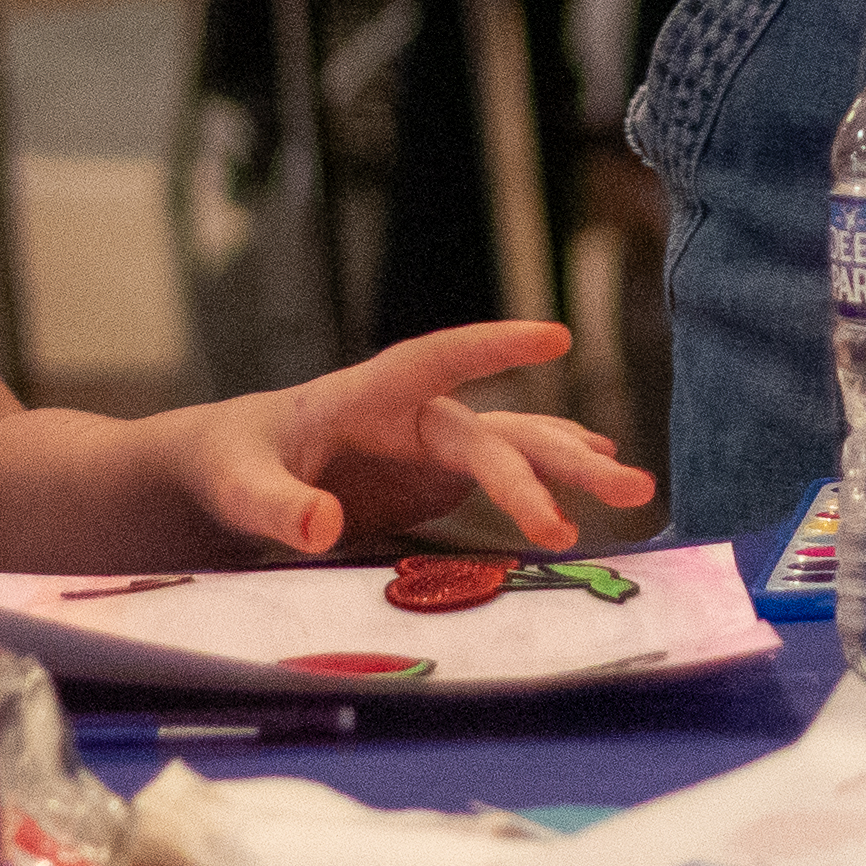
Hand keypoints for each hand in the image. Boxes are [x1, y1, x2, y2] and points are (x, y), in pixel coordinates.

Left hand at [180, 320, 657, 557]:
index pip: (434, 360)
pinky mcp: (434, 478)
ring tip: (638, 489)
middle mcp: (410, 416)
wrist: (229, 471)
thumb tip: (323, 530)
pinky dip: (548, 476)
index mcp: (364, 396)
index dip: (492, 347)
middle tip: (625, 485)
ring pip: (513, 448)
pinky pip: (503, 473)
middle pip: (495, 428)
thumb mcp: (236, 487)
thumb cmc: (227, 465)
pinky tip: (595, 476)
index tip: (554, 336)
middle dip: (558, 457)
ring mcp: (428, 447)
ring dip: (570, 467)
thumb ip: (276, 507)